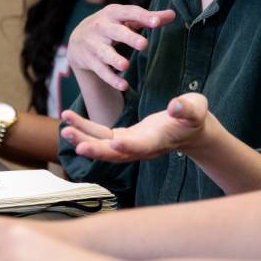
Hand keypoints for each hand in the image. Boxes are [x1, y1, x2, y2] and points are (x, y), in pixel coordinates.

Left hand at [60, 93, 210, 161]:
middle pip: (116, 154)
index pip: (143, 146)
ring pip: (104, 147)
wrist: (191, 131)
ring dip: (84, 139)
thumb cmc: (194, 118)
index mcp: (159, 140)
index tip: (114, 144)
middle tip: (77, 145)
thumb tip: (176, 106)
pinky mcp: (124, 138)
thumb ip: (187, 108)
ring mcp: (131, 144)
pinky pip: (101, 136)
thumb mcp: (196, 108)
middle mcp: (142, 147)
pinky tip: (69, 120)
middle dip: (97, 150)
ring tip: (65, 129)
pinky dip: (85, 129)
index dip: (129, 146)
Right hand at [66, 5, 174, 90]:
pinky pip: (102, 71)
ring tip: (126, 65)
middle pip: (116, 32)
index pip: (130, 12)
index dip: (143, 17)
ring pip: (105, 53)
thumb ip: (147, 18)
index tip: (157, 22)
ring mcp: (94, 45)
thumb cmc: (110, 25)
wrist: (78, 39)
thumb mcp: (125, 18)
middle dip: (129, 37)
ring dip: (114, 60)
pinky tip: (123, 85)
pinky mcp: (91, 61)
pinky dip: (111, 79)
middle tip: (144, 44)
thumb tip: (172, 14)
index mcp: (113, 13)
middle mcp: (101, 27)